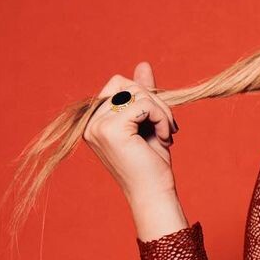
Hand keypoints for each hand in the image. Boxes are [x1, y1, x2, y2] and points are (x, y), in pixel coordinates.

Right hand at [82, 60, 179, 198]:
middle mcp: (90, 123)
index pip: (118, 85)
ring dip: (161, 110)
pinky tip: (166, 138)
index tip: (161, 121)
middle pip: (125, 84)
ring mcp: (97, 126)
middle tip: (169, 127)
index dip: (145, 97)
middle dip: (154, 101)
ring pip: (136, 92)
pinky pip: (143, 104)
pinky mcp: (111, 129)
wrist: (155, 195)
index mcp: (93, 121)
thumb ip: (142, 95)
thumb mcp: (148, 123)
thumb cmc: (152, 165)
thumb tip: (143, 64)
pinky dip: (162, 117)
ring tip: (168, 134)